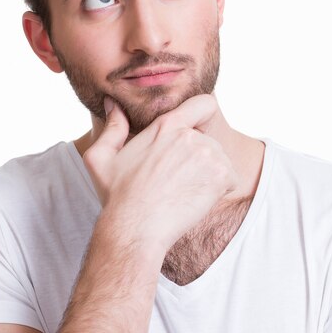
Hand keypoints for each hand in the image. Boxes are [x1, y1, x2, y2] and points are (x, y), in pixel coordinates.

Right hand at [83, 94, 238, 251]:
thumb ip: (112, 127)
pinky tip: (195, 199)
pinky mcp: (222, 176)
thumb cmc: (117, 196)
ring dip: (208, 174)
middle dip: (197, 157)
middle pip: (208, 139)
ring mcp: (209, 155)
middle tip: (176, 179)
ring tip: (182, 191)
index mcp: (166, 125)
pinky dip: (219, 190)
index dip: (204, 114)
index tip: (199, 128)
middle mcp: (191, 135)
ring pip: (219, 160)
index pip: (204, 104)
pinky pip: (230, 178)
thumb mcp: (101, 157)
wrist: (135, 229)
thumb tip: (113, 104)